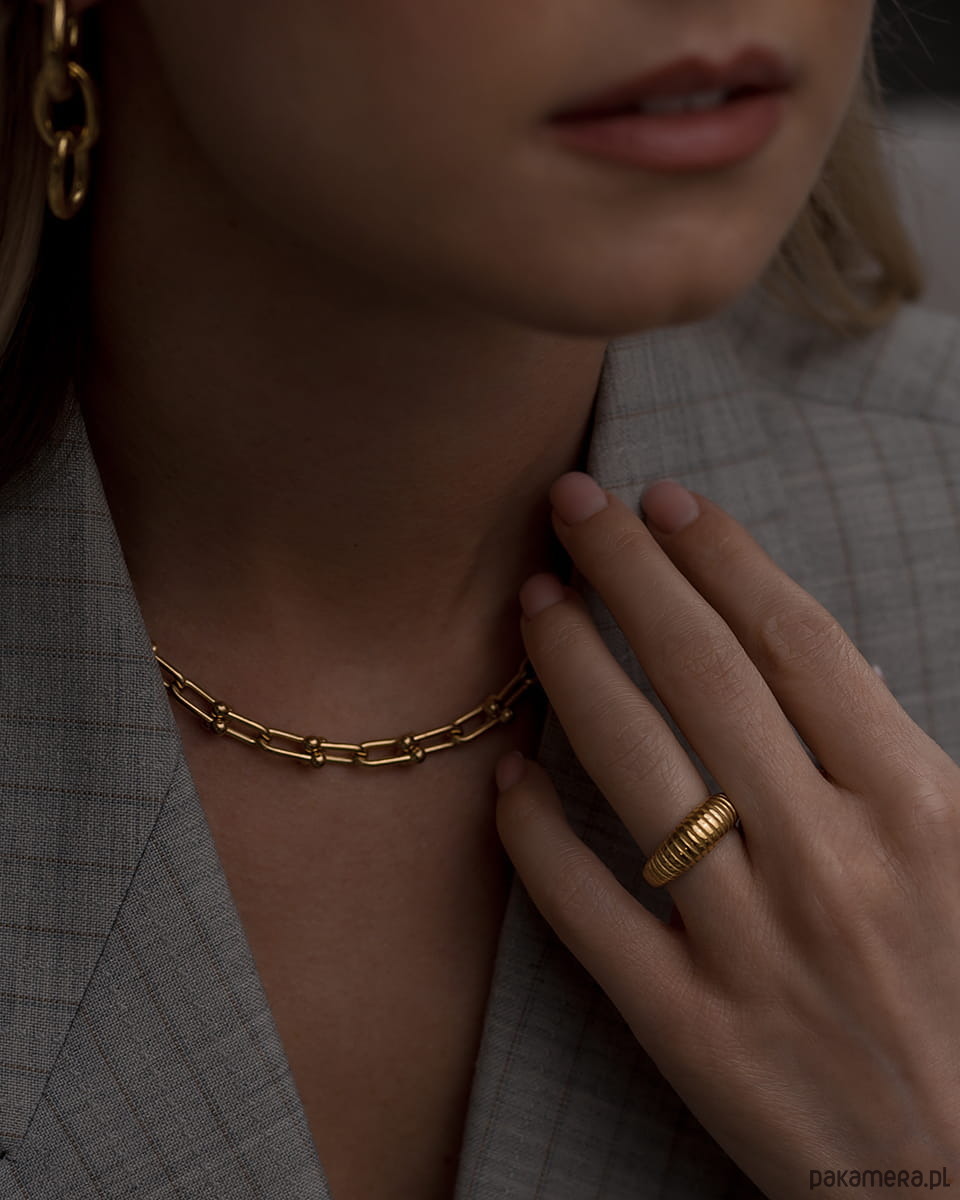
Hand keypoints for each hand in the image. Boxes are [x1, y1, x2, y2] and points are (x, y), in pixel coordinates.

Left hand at [494, 471, 959, 1199]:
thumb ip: (890, 756)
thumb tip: (804, 664)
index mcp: (918, 807)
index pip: (794, 642)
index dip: (720, 557)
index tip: (664, 500)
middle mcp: (830, 861)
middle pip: (703, 677)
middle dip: (628, 572)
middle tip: (571, 504)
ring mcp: (752, 944)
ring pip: (633, 768)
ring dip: (572, 669)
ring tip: (534, 601)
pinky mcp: (690, 1027)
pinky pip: (588, 909)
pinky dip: (536, 835)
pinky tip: (506, 775)